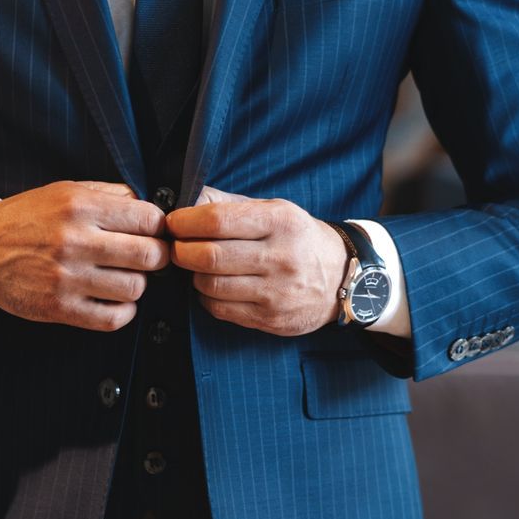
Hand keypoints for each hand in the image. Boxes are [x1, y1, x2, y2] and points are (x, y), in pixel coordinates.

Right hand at [0, 181, 169, 331]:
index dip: (158, 227)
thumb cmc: (27, 218)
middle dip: (157, 257)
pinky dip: (123, 311)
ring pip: (135, 288)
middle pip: (150, 256)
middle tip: (147, 257)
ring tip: (123, 277)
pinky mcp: (59, 307)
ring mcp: (67, 278)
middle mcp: (74, 241)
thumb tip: (150, 207)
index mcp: (79, 207)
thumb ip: (109, 194)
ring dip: (136, 284)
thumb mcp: (64, 191)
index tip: (152, 232)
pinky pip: (113, 318)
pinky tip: (113, 300)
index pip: (148, 219)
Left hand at [167, 188, 346, 336]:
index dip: (185, 222)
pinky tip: (213, 286)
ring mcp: (277, 292)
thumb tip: (186, 199)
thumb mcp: (274, 210)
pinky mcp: (271, 319)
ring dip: (193, 275)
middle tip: (176, 247)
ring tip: (196, 266)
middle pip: (209, 256)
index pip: (217, 220)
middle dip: (181, 251)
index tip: (174, 223)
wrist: (344, 278)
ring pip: (210, 285)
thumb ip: (229, 204)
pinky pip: (220, 309)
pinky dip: (207, 297)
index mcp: (280, 221)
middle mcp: (281, 257)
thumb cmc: (298, 238)